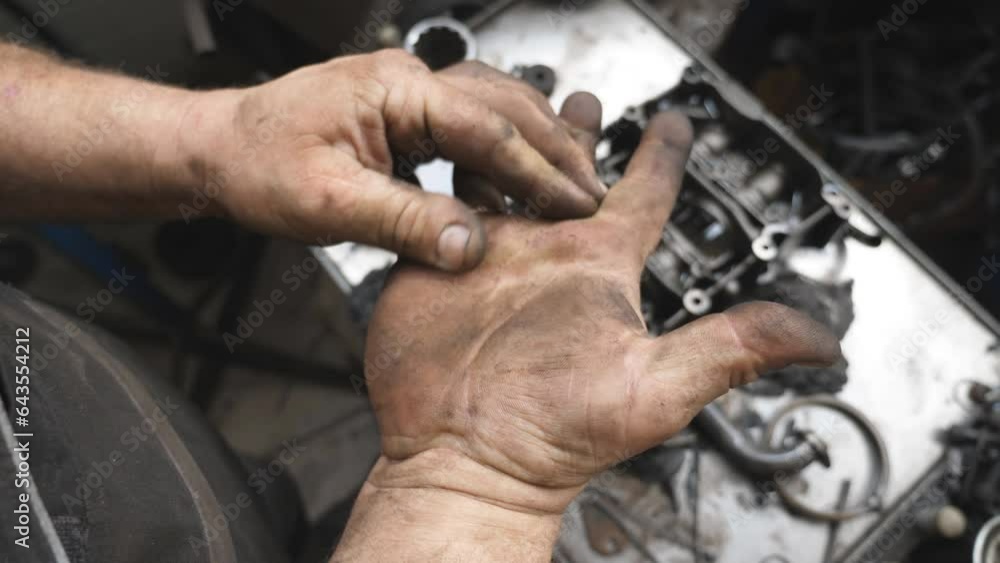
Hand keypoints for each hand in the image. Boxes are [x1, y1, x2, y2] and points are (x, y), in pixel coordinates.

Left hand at [178, 51, 605, 270]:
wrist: (219, 149)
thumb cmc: (258, 164)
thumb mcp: (328, 203)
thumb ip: (404, 221)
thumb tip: (471, 245)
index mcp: (395, 89)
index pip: (488, 129)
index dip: (538, 173)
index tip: (577, 206)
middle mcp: (409, 81)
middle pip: (507, 107)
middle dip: (555, 152)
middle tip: (594, 194)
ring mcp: (409, 93)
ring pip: (496, 109)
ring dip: (537, 146)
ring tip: (574, 184)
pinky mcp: (405, 113)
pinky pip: (471, 124)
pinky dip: (505, 151)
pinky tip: (520, 178)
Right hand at [333, 110, 840, 560]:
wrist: (471, 460)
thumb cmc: (560, 434)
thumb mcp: (661, 386)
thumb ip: (738, 347)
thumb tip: (823, 342)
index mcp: (600, 267)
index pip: (641, 195)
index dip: (661, 156)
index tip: (675, 124)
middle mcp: (549, 254)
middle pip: (567, 172)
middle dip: (575, 132)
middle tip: (582, 100)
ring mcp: (492, 255)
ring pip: (504, 172)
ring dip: (511, 138)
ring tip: (516, 107)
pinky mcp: (437, 261)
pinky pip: (443, 198)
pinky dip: (450, 167)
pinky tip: (455, 145)